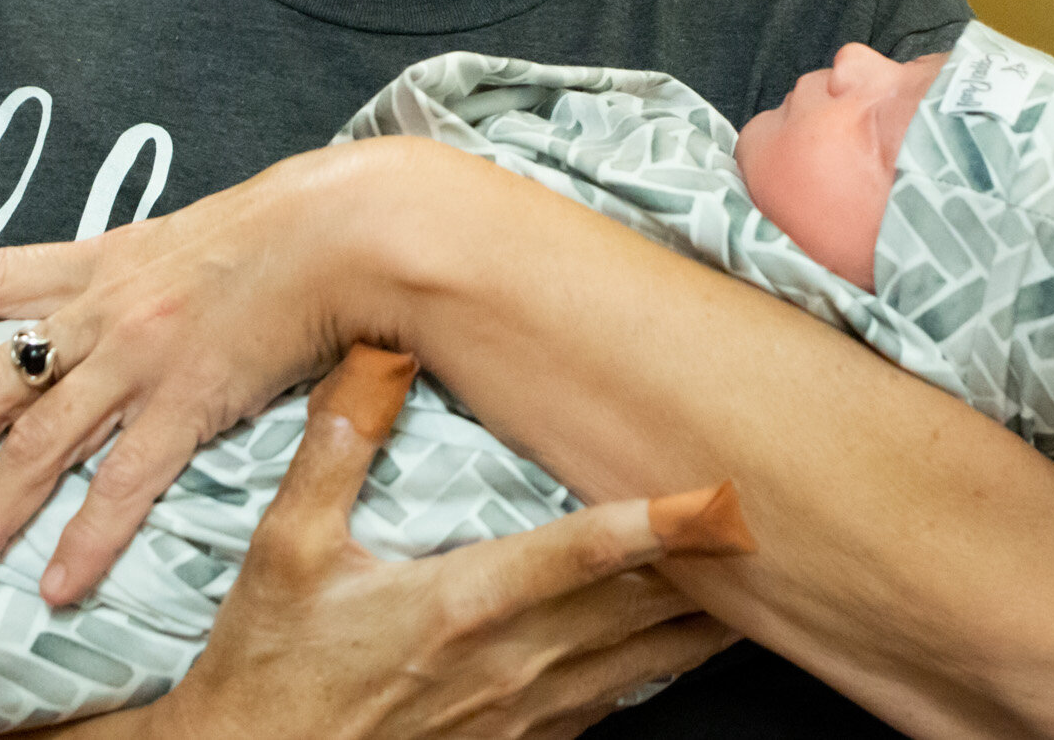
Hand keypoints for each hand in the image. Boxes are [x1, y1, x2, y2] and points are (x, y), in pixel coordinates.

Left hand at [0, 147, 366, 598]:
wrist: (345, 229)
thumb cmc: (287, 227)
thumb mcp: (196, 232)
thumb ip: (154, 268)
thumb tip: (145, 293)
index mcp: (105, 263)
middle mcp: (104, 311)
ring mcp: (139, 358)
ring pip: (38, 446)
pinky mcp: (188, 399)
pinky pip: (124, 482)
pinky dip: (87, 538)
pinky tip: (60, 585)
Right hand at [142, 344, 742, 739]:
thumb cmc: (268, 668)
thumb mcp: (282, 549)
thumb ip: (336, 446)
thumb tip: (376, 350)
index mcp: (460, 604)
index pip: (581, 553)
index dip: (657, 521)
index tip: (720, 494)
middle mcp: (507, 663)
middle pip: (641, 609)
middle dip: (714, 569)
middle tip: (785, 521)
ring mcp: (520, 715)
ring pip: (642, 664)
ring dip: (705, 623)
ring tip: (772, 580)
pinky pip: (612, 706)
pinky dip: (661, 670)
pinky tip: (689, 645)